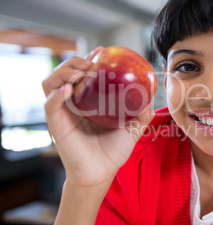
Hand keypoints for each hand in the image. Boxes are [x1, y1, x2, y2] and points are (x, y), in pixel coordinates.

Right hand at [42, 47, 153, 188]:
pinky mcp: (57, 125)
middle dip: (74, 62)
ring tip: (79, 72)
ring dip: (62, 72)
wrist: (102, 173)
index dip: (88, 59)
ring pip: (50, 84)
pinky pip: (50, 105)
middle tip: (90, 61)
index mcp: (87, 101)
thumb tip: (150, 98)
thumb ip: (141, 113)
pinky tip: (69, 90)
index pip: (81, 74)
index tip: (101, 52)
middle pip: (63, 73)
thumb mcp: (132, 129)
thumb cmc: (113, 151)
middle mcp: (72, 104)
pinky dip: (56, 95)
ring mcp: (63, 113)